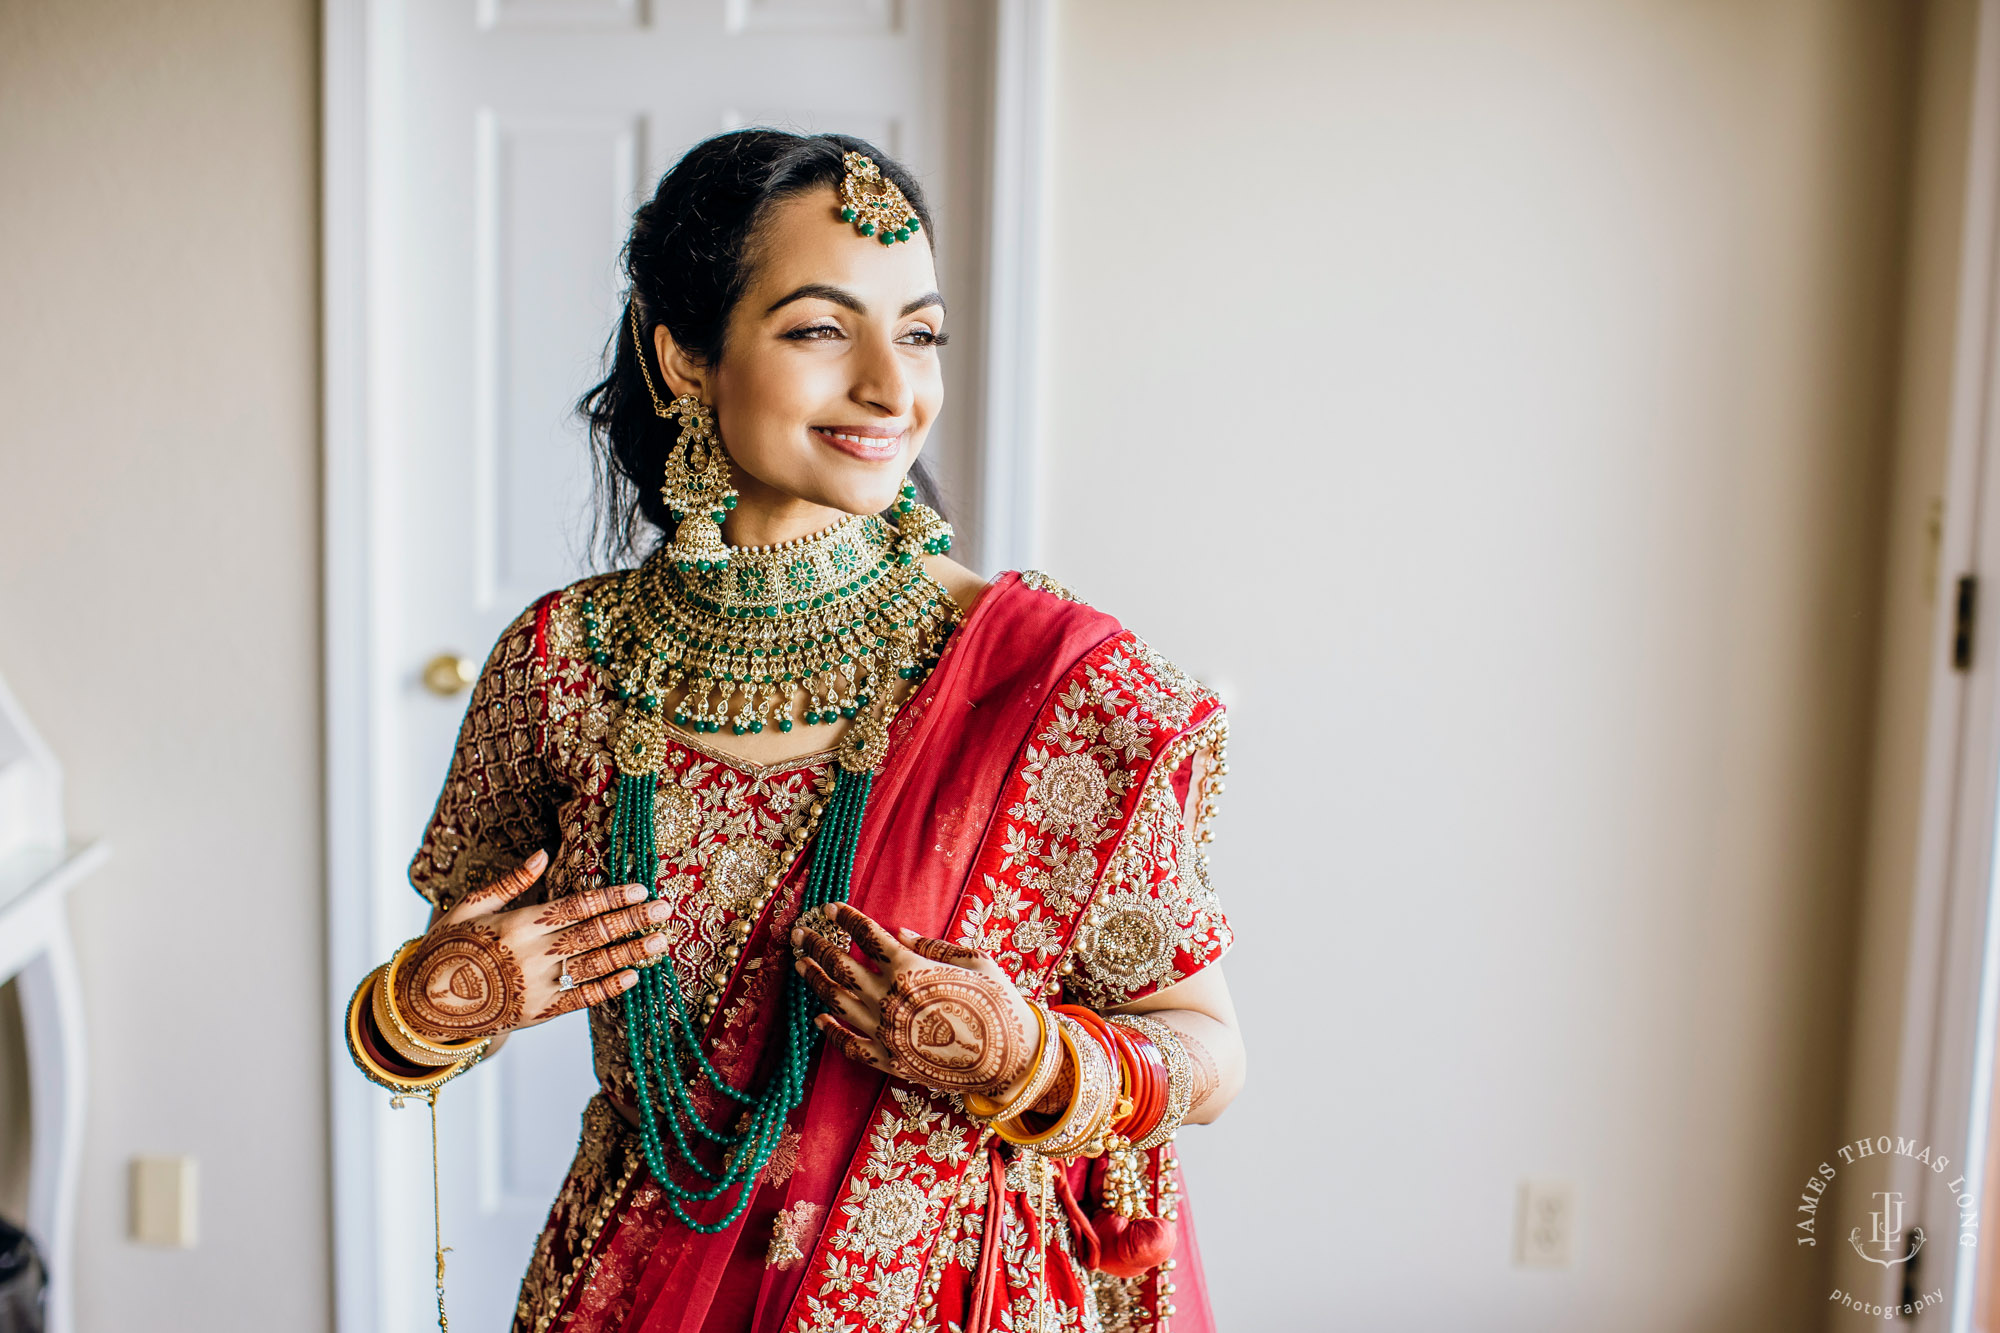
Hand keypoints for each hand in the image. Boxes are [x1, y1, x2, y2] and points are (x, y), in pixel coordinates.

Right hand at [394, 849, 668, 1045]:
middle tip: (666, 911)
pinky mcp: (537, 1013)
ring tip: (660, 943)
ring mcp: (537, 986)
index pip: (576, 906)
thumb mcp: (470, 907)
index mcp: (518, 924)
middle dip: (632, 921)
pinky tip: (632, 978)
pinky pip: (579, 1000)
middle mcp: (532, 954)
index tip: (641, 890)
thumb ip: (510, 882)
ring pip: (593, 966)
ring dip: (630, 953)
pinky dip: (606, 989)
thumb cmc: (447, 947)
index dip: (611, 898)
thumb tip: (543, 852)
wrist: (423, 1003)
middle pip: (593, 934)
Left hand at [791, 902, 1040, 1099]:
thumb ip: (934, 946)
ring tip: (800, 966)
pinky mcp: (887, 1059)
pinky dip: (829, 1029)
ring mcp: (884, 1030)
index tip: (830, 908)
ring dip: (814, 980)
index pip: (866, 935)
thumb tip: (899, 933)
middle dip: (817, 946)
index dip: (846, 919)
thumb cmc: (997, 1003)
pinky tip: (817, 1017)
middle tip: (800, 934)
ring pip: (835, 1000)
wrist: (1007, 1058)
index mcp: (910, 967)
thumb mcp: (975, 961)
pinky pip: (848, 1043)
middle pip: (840, 966)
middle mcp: (889, 996)